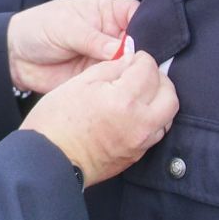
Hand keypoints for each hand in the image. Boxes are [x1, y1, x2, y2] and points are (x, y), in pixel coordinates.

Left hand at [6, 0, 137, 92]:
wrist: (15, 56)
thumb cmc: (39, 28)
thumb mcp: (66, 27)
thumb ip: (94, 38)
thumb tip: (123, 50)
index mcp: (107, 11)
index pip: (137, 14)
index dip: (148, 26)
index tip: (150, 41)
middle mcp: (112, 33)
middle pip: (140, 42)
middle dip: (144, 53)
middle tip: (143, 64)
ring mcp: (107, 56)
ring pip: (131, 65)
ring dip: (133, 73)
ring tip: (134, 79)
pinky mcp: (99, 76)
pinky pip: (116, 82)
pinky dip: (120, 87)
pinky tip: (124, 91)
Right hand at [21, 50, 177, 186]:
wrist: (49, 161)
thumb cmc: (56, 120)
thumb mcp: (79, 83)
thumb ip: (109, 68)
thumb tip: (128, 61)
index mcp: (123, 99)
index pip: (148, 70)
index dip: (141, 59)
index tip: (132, 58)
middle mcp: (139, 122)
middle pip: (169, 94)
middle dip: (159, 78)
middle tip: (142, 73)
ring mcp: (140, 143)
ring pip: (167, 116)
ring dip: (159, 100)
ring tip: (141, 93)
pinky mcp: (135, 156)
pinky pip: (155, 133)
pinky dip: (152, 118)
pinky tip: (134, 113)